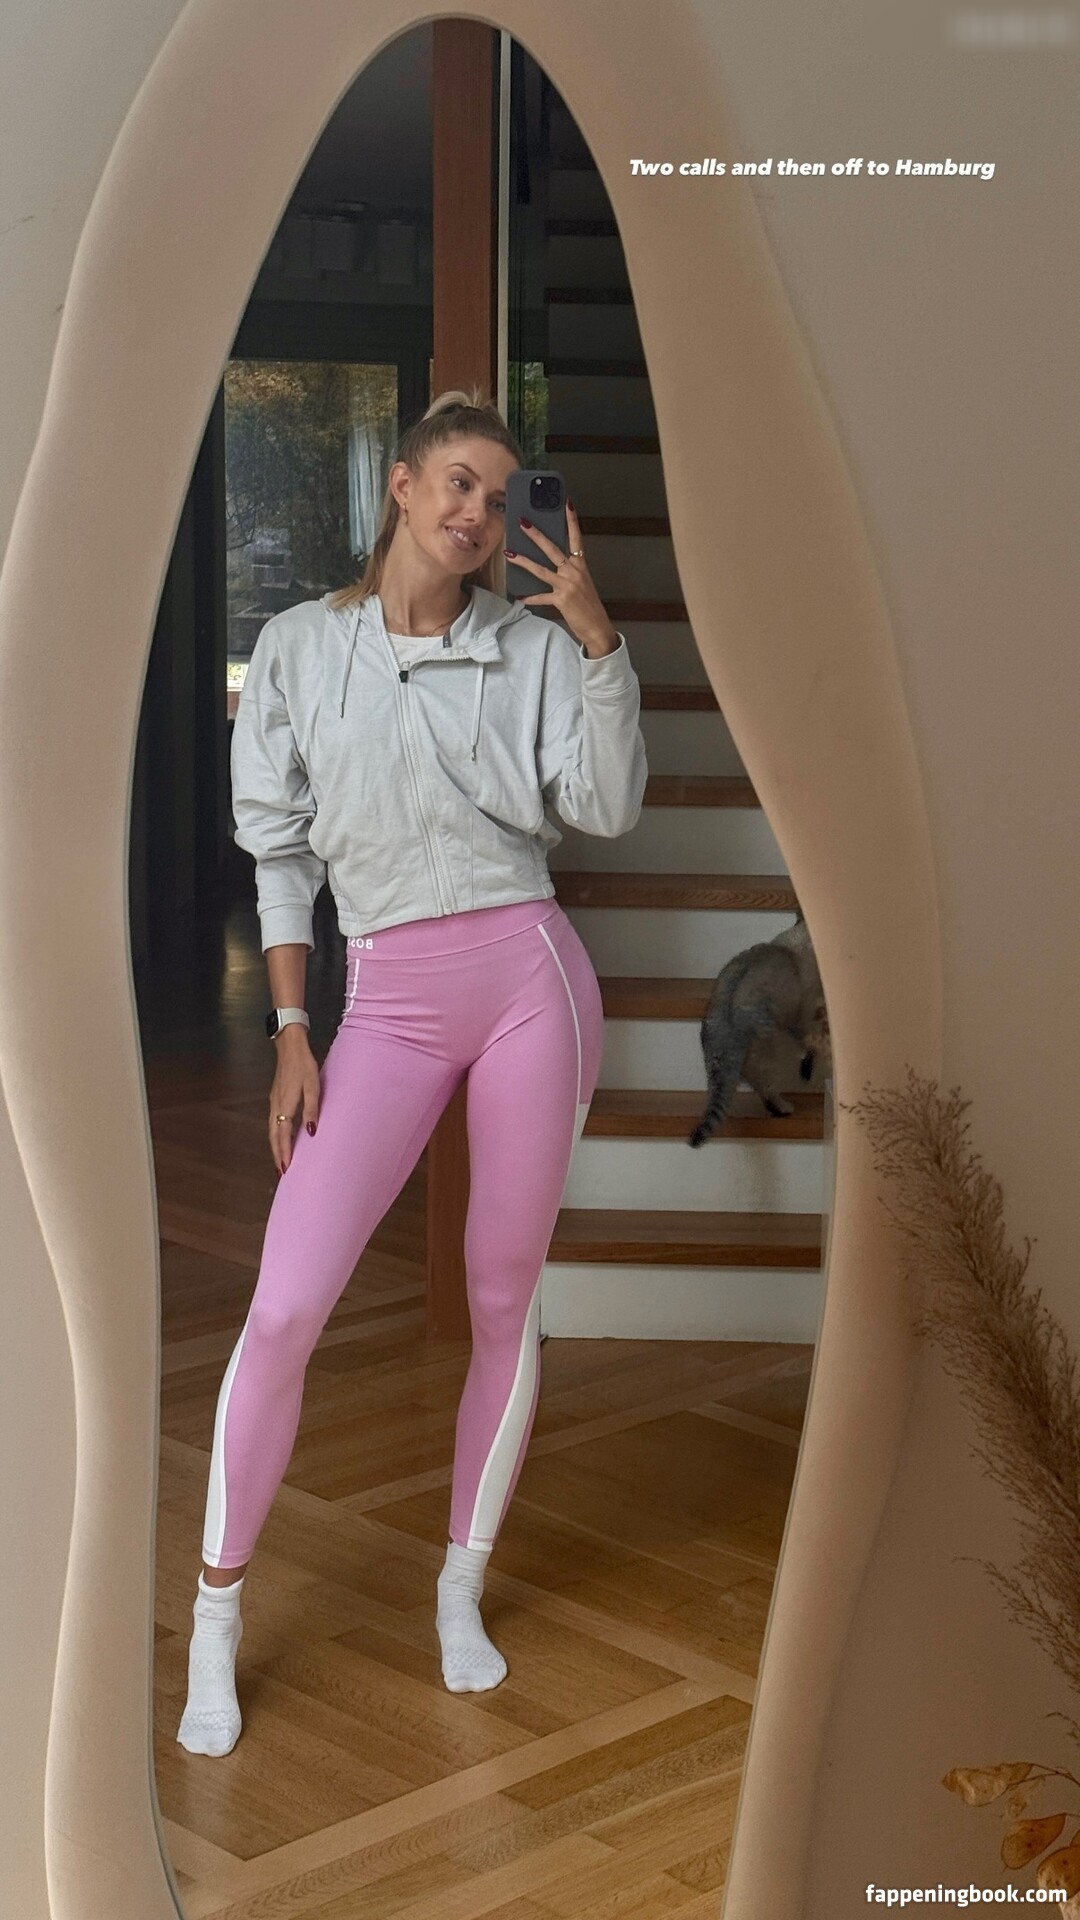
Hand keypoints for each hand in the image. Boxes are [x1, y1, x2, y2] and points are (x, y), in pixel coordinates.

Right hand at [268, 1029, 320, 1174]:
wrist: (290, 1046)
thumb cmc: (304, 1065)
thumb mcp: (313, 1086)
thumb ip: (312, 1109)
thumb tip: (311, 1132)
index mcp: (285, 1105)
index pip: (283, 1135)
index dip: (284, 1152)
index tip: (286, 1169)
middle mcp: (276, 1106)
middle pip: (274, 1136)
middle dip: (277, 1155)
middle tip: (281, 1172)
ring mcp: (274, 1101)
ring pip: (271, 1130)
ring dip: (275, 1147)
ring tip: (280, 1161)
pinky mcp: (275, 1097)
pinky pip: (273, 1122)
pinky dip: (275, 1135)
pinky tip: (280, 1138)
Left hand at [504, 498, 618, 656]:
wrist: (597, 626)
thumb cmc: (588, 605)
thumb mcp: (581, 583)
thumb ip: (568, 571)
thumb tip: (552, 563)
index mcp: (580, 566)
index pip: (576, 538)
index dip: (572, 520)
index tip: (567, 503)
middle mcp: (574, 572)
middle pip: (552, 548)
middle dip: (536, 535)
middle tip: (522, 522)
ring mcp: (567, 585)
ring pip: (541, 570)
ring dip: (523, 561)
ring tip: (509, 554)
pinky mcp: (561, 600)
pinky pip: (541, 597)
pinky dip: (530, 598)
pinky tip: (520, 598)